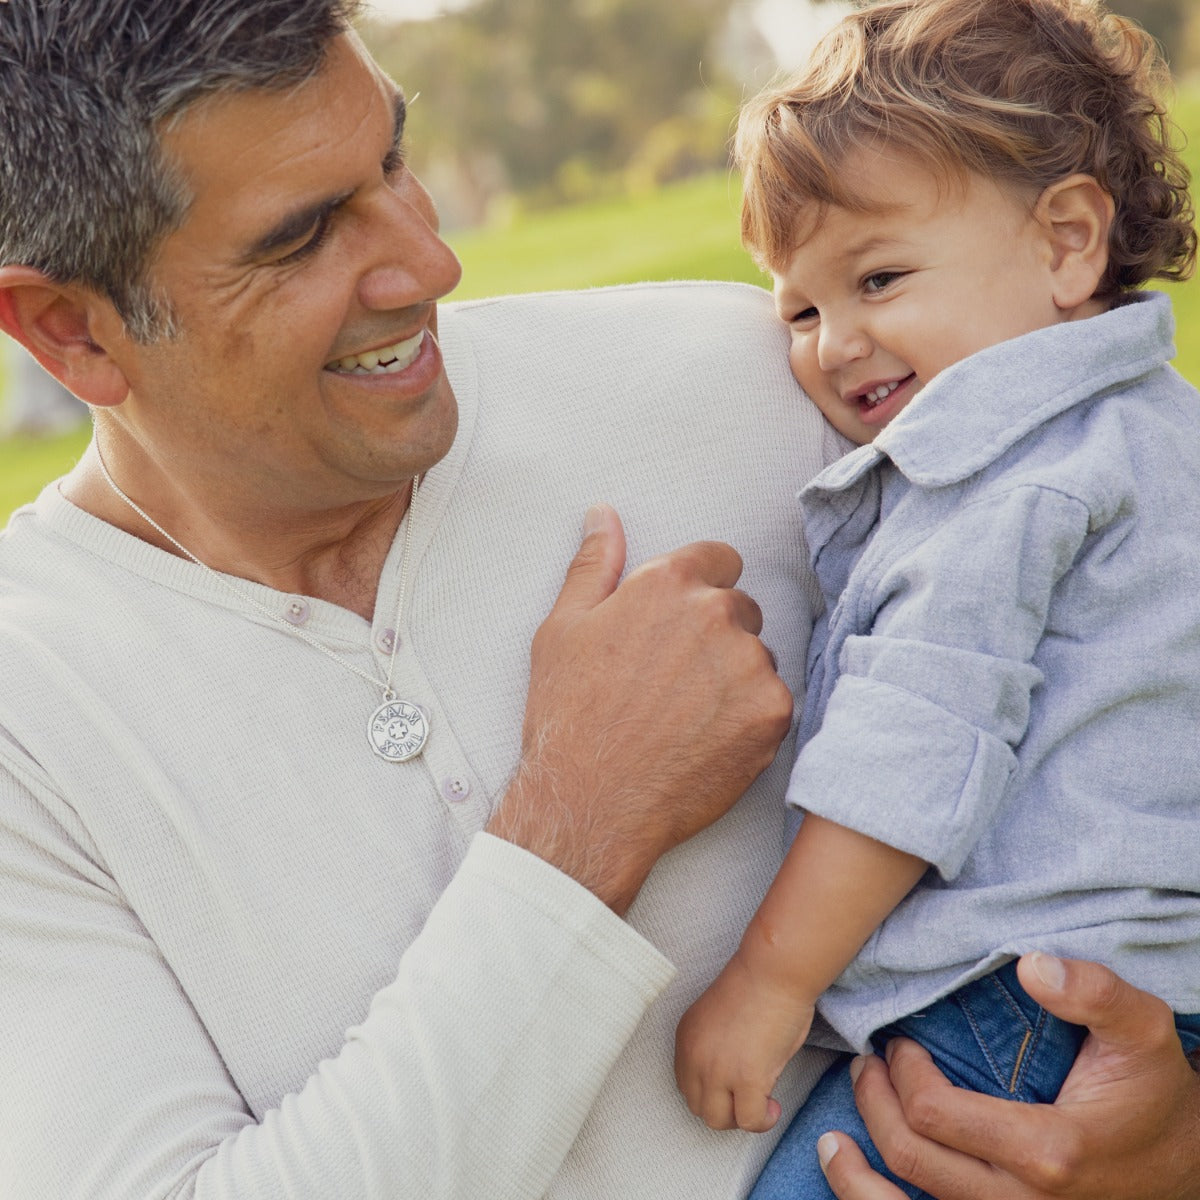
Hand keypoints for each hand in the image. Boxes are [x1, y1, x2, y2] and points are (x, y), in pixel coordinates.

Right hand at [488, 504, 792, 913]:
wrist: (590, 803)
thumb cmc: (569, 717)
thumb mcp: (562, 629)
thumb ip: (594, 564)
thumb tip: (602, 514)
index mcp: (666, 583)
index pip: (719, 559)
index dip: (702, 589)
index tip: (683, 625)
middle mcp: (715, 613)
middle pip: (741, 610)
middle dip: (717, 637)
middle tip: (675, 684)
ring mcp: (749, 663)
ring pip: (757, 658)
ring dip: (735, 679)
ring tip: (686, 719)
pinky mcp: (772, 713)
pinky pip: (773, 702)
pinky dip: (749, 720)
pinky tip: (707, 742)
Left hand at [675, 955, 812, 1132]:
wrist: (774, 971)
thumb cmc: (757, 985)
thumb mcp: (719, 1020)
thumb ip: (715, 1050)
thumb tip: (731, 1082)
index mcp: (686, 1037)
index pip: (686, 1085)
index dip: (712, 1092)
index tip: (733, 1088)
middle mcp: (694, 1055)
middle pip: (697, 1106)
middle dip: (725, 1108)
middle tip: (748, 1096)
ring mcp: (717, 1069)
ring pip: (717, 1120)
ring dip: (740, 1117)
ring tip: (761, 1102)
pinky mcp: (746, 1079)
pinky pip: (748, 1121)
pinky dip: (762, 1120)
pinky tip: (773, 1106)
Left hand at [818, 953, 1199, 1199]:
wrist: (1186, 1161)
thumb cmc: (1154, 1091)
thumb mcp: (1142, 1029)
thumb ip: (1094, 992)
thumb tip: (1031, 966)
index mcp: (1048, 1150)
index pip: (934, 1114)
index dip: (903, 1073)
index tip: (901, 1042)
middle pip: (911, 1157)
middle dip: (876, 1103)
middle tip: (870, 1065)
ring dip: (859, 1174)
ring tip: (835, 1139)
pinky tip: (857, 1184)